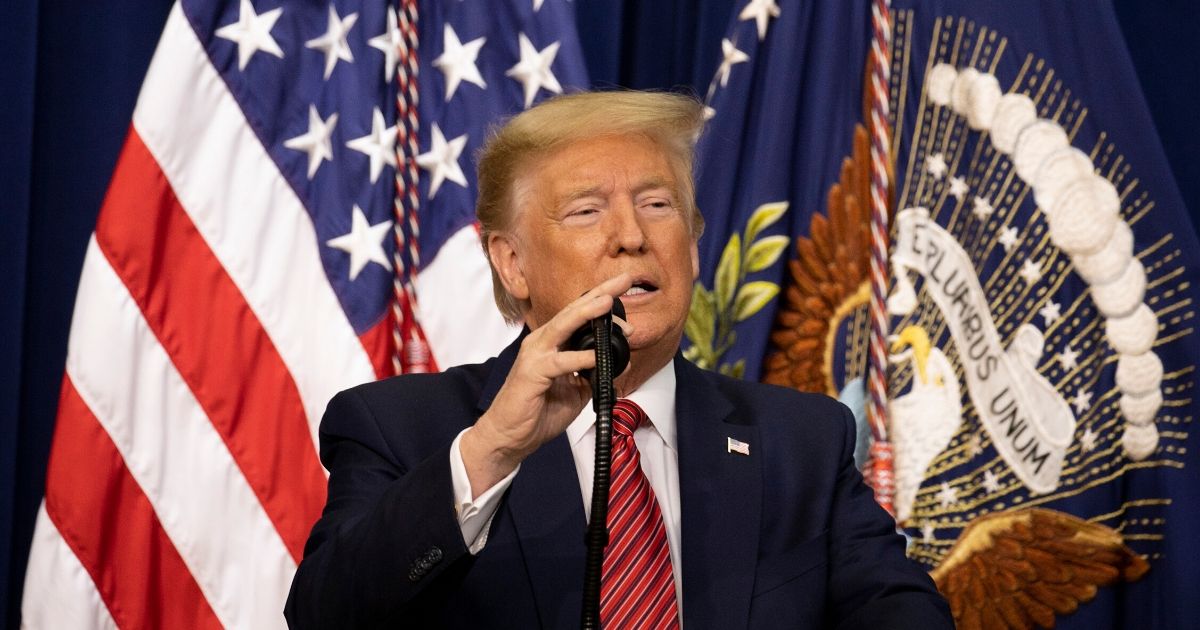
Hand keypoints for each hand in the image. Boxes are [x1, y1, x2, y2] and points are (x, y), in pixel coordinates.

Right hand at [460, 275, 634, 496]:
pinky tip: (598, 356)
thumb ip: (592, 374)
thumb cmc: (537, 411)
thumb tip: (619, 364)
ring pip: (564, 327)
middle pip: (573, 311)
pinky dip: (581, 358)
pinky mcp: (532, 373)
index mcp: (552, 343)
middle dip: (600, 294)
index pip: (579, 315)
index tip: (626, 289)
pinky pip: (561, 362)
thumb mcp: (574, 391)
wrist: (508, 437)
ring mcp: (534, 355)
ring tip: (608, 302)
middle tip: (624, 279)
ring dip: (587, 314)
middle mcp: (541, 342)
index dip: (602, 299)